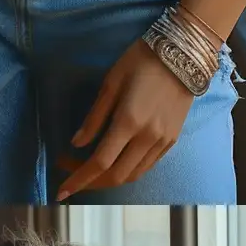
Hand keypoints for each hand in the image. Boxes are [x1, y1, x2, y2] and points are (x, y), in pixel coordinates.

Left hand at [55, 38, 198, 200]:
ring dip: (108, 179)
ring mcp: (163, 141)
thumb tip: (76, 144)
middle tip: (70, 171)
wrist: (184, 54)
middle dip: (90, 182)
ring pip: (133, 175)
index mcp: (128, 122)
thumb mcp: (110, 85)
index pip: (99, 163)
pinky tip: (115, 162)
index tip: (60, 191)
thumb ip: (93, 118)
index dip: (78, 180)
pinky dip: (127, 171)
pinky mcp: (172, 140)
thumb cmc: (141, 62)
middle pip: (116, 176)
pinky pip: (146, 166)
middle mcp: (147, 138)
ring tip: (89, 169)